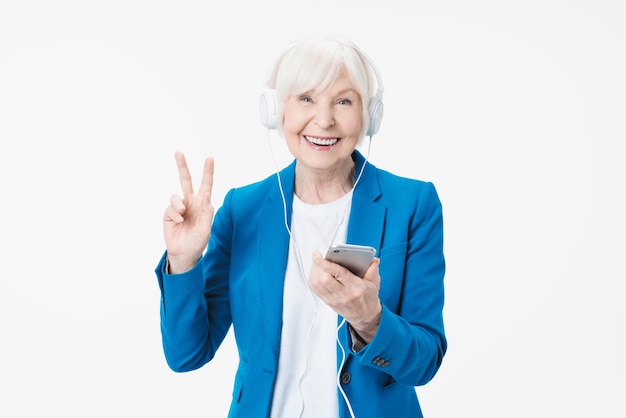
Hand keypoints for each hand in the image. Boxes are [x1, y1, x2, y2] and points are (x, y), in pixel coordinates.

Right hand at [163, 151, 214, 273]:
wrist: (184, 254)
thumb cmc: (198, 241)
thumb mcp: (206, 228)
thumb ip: (207, 212)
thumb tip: (206, 195)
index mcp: (202, 204)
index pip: (206, 185)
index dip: (208, 171)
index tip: (210, 158)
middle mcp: (190, 202)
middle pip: (185, 180)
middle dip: (182, 166)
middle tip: (178, 152)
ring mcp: (179, 208)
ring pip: (175, 196)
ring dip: (179, 204)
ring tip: (182, 214)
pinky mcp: (168, 214)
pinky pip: (170, 208)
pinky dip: (174, 214)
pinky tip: (177, 222)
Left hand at [309, 251, 381, 341]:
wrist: (364, 316)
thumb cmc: (368, 297)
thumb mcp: (375, 283)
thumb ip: (373, 269)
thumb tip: (373, 259)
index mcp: (356, 287)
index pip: (339, 274)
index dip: (326, 263)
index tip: (318, 255)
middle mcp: (344, 295)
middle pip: (324, 279)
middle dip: (317, 266)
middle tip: (317, 256)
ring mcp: (334, 300)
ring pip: (317, 284)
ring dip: (314, 271)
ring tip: (316, 263)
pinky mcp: (328, 302)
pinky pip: (315, 290)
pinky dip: (312, 278)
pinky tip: (316, 272)